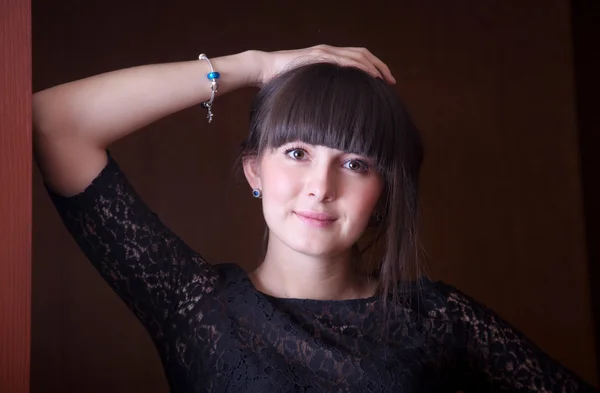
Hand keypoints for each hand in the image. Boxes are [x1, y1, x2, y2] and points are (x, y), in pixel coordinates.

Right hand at [250, 45, 395, 86]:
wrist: (263, 69)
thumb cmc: (281, 81)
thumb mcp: (306, 87)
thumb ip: (319, 92)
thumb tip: (329, 109)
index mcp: (328, 58)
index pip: (357, 59)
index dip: (373, 68)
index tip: (384, 82)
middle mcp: (329, 52)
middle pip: (363, 55)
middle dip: (380, 67)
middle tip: (392, 82)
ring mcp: (325, 53)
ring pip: (357, 56)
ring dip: (374, 67)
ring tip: (386, 80)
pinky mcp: (319, 57)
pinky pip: (345, 60)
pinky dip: (360, 67)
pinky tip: (371, 76)